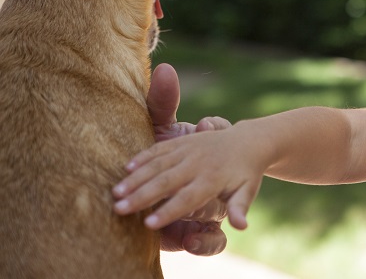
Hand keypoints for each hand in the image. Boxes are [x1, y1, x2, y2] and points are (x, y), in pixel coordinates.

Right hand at [113, 64, 261, 231]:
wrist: (248, 141)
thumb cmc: (246, 174)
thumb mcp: (248, 191)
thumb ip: (240, 208)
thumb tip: (241, 226)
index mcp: (213, 179)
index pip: (188, 198)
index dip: (168, 211)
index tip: (149, 225)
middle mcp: (198, 164)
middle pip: (166, 182)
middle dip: (142, 196)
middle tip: (119, 210)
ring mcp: (188, 150)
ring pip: (158, 164)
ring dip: (136, 178)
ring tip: (116, 193)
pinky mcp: (182, 141)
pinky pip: (160, 149)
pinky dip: (143, 157)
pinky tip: (125, 168)